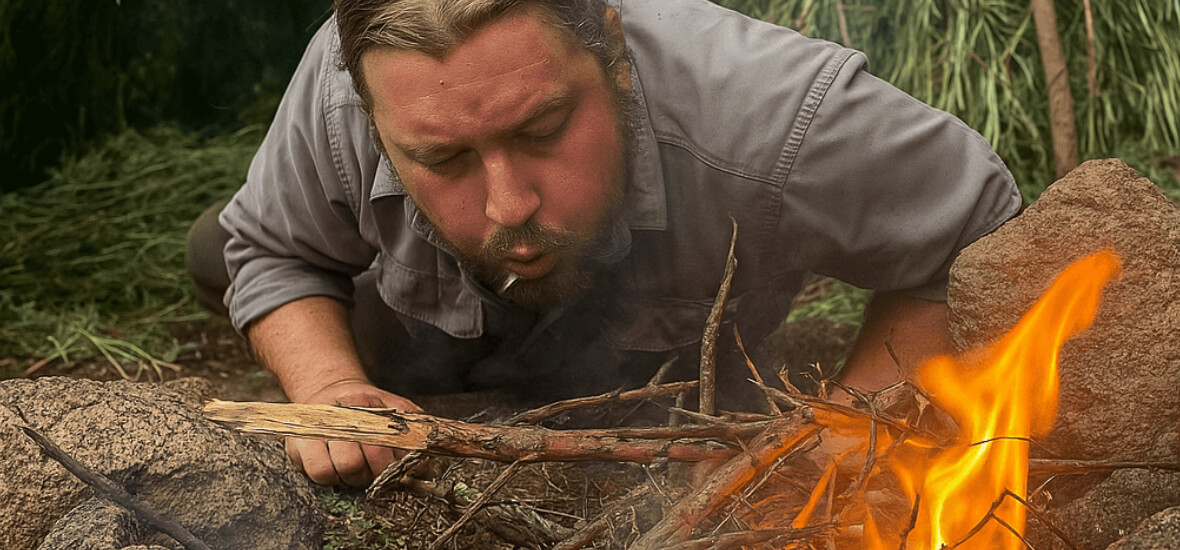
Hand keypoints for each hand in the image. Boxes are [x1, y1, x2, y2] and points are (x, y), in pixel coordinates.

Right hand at [285, 379, 420, 486]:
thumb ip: (415, 426)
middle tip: (374, 469)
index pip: (377, 447)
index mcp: (359, 404)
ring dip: (346, 478)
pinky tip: (338, 468)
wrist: (332, 391)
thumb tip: (428, 459)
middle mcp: (331, 417)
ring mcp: (309, 432)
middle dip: (367, 474)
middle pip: (351, 464)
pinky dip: (327, 478)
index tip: (396, 466)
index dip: (390, 464)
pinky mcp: (294, 446)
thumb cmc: (369, 406)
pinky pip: (310, 474)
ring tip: (356, 468)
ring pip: (326, 474)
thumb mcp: (397, 407)